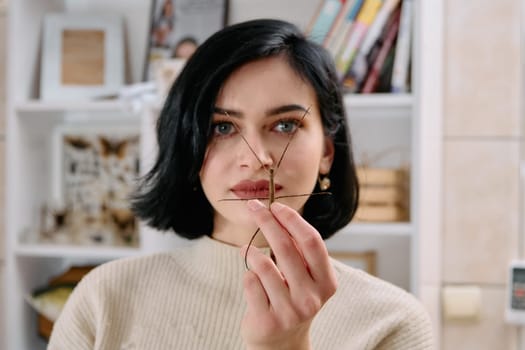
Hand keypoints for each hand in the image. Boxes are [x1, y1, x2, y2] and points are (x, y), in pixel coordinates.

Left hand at [240, 199, 337, 349]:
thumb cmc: (293, 299)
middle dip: (267, 222)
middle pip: (286, 248)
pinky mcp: (268, 321)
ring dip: (251, 250)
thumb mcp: (305, 278)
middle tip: (254, 208)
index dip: (292, 220)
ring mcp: (290, 311)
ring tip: (247, 248)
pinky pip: (250, 283)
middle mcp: (311, 297)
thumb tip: (276, 215)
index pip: (311, 242)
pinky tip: (250, 275)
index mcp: (326, 282)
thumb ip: (297, 252)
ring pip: (264, 265)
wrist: (282, 344)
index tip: (276, 206)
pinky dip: (247, 273)